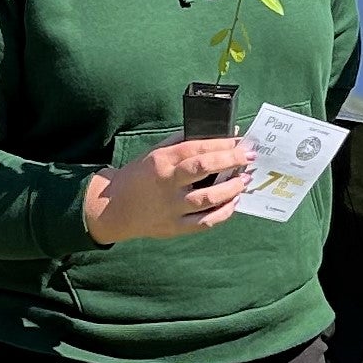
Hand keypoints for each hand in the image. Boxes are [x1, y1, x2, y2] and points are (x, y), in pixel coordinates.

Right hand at [83, 136, 254, 243]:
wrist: (113, 208)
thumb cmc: (139, 176)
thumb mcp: (155, 153)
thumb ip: (182, 143)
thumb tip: (216, 134)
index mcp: (162, 161)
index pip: (197, 148)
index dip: (222, 144)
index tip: (240, 142)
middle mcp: (167, 183)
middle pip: (205, 168)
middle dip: (232, 161)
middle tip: (249, 157)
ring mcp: (171, 208)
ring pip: (209, 198)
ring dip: (232, 188)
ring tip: (245, 180)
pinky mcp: (174, 227)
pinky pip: (205, 222)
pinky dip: (223, 213)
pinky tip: (234, 202)